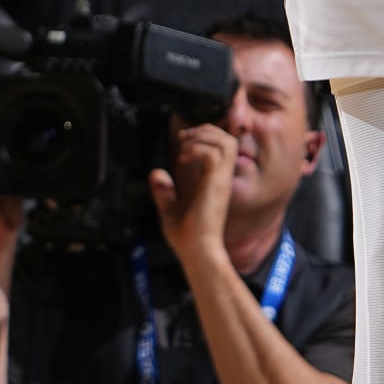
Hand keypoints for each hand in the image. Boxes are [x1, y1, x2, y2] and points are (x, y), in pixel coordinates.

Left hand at [150, 123, 237, 267]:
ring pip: (226, 141)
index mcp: (214, 182)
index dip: (204, 137)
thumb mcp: (170, 209)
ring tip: (185, 148)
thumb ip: (164, 191)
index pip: (221, 146)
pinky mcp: (216, 185)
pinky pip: (213, 154)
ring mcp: (221, 181)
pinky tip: (183, 159)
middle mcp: (221, 179)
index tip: (182, 144)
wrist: (196, 252)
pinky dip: (197, 149)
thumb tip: (156, 174)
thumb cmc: (188, 237)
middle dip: (205, 130)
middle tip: (184, 140)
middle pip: (227, 138)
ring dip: (203, 137)